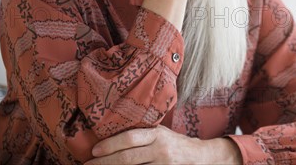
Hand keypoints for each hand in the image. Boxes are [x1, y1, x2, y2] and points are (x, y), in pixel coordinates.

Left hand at [84, 125, 242, 164]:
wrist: (202, 157)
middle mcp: (160, 149)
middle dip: (104, 163)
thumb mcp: (162, 133)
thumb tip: (112, 136)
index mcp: (157, 134)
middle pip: (127, 158)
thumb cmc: (176, 144)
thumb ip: (143, 134)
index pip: (130, 138)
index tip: (93, 150)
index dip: (110, 145)